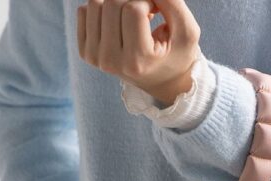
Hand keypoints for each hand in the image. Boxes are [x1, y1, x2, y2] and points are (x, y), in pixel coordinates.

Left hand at [77, 0, 200, 106]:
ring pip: (95, 3)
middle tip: (146, 14)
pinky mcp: (85, 53)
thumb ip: (172, 2)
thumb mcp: (187, 31)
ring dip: (117, 2)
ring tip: (132, 18)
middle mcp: (111, 62)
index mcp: (136, 61)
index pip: (133, 9)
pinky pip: (83, 11)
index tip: (158, 11)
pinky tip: (118, 24)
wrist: (161, 82)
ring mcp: (96, 59)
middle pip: (112, 3)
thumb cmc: (176, 54)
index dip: (148, 0)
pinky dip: (102, 9)